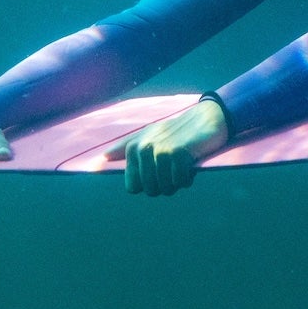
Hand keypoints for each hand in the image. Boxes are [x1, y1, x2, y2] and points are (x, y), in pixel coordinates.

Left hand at [107, 99, 229, 196]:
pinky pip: (180, 182)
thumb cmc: (175, 131)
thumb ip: (124, 147)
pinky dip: (187, 180)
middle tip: (173, 169)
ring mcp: (160, 150)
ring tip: (181, 167)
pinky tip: (190, 166)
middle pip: (150, 190)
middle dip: (164, 186)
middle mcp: (143, 148)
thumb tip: (101, 159)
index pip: (133, 187)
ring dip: (177, 183)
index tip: (158, 171)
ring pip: (165, 189)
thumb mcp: (147, 135)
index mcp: (133, 147)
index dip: (148, 184)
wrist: (205, 118)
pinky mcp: (178, 153)